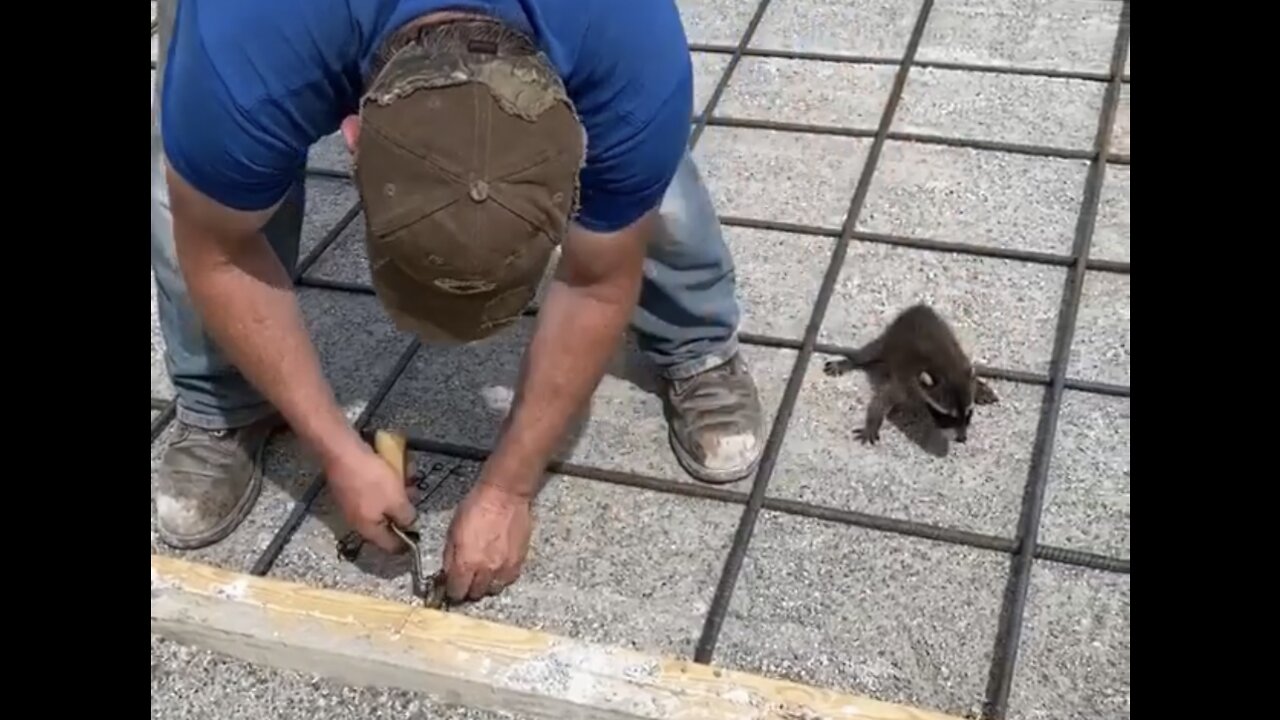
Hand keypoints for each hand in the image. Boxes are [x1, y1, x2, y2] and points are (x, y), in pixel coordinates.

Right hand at [325, 444, 417, 552]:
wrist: (342, 452)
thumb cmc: (372, 480)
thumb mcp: (396, 501)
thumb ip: (406, 517)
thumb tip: (409, 524)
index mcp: (368, 528)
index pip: (389, 545)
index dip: (407, 542)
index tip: (420, 531)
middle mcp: (358, 519)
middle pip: (388, 519)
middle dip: (405, 505)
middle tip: (415, 491)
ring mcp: (354, 501)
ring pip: (384, 499)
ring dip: (399, 488)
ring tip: (408, 472)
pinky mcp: (353, 484)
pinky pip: (376, 486)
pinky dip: (388, 477)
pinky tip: (397, 463)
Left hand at [441, 480, 532, 600]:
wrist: (505, 496)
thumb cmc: (476, 507)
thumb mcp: (452, 530)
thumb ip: (449, 556)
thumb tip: (446, 574)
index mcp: (465, 563)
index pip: (456, 592)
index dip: (452, 589)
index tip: (451, 584)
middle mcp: (485, 570)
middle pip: (475, 594)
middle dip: (468, 588)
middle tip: (467, 577)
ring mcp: (504, 567)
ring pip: (493, 590)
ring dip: (486, 584)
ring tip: (483, 573)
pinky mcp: (518, 561)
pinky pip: (508, 579)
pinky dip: (501, 577)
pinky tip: (497, 566)